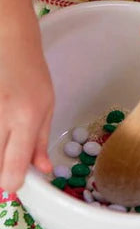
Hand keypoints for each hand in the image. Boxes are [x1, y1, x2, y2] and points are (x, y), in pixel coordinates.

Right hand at [0, 19, 53, 191]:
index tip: (14, 186)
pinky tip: (2, 128)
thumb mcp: (46, 106)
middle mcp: (0, 117)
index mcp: (25, 117)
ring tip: (7, 137)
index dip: (12, 182)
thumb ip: (40, 141)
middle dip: (1, 171)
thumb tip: (43, 171)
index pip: (13, 164)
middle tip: (9, 163)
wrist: (6, 42)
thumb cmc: (30, 74)